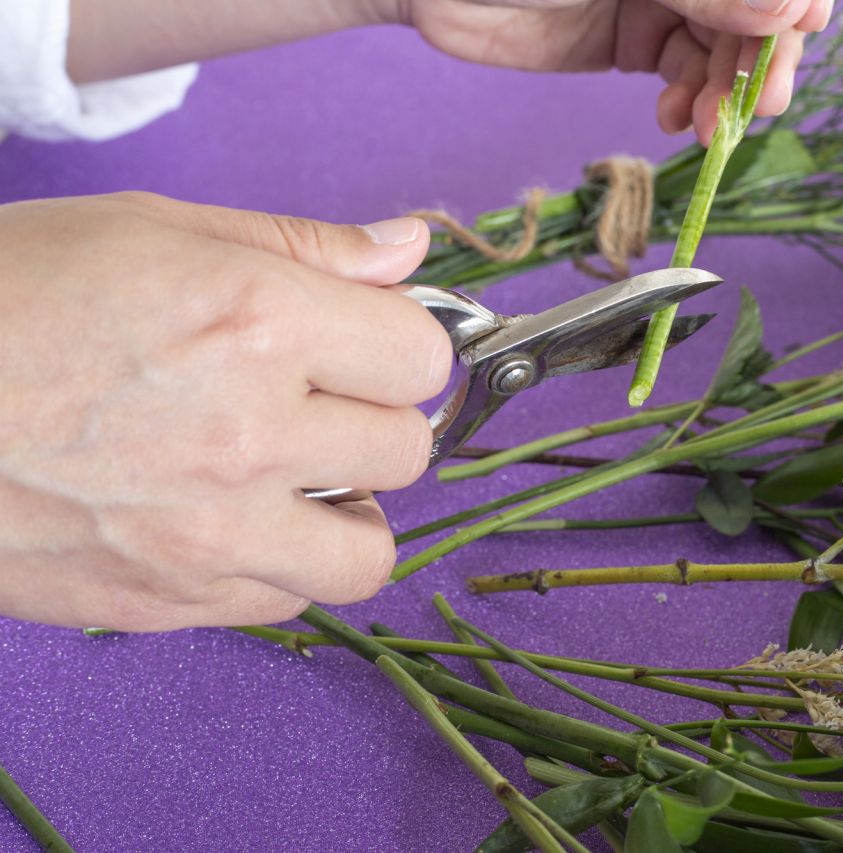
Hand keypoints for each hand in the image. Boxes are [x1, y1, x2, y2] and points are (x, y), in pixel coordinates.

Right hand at [0, 193, 448, 630]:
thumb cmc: (6, 294)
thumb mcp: (154, 228)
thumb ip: (304, 245)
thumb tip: (410, 250)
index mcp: (257, 323)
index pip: (421, 357)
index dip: (399, 344)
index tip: (364, 342)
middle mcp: (250, 435)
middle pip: (408, 450)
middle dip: (373, 419)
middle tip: (317, 402)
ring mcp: (209, 534)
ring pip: (369, 554)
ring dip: (347, 513)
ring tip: (294, 479)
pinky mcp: (166, 603)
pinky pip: (286, 604)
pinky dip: (277, 565)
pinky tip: (229, 521)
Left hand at [387, 0, 831, 143]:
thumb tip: (796, 9)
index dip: (795, 2)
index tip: (799, 35)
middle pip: (758, 10)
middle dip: (761, 59)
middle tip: (752, 108)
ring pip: (727, 48)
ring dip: (726, 92)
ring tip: (704, 127)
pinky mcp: (634, 38)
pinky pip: (686, 74)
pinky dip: (692, 102)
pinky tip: (677, 120)